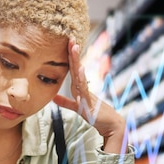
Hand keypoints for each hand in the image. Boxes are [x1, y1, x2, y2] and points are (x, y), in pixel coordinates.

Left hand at [53, 39, 127, 153]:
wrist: (110, 125)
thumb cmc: (96, 115)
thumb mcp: (77, 108)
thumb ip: (65, 102)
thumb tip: (53, 97)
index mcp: (79, 88)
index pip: (72, 70)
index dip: (69, 57)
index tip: (66, 44)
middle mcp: (83, 88)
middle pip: (76, 68)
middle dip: (73, 53)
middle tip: (70, 38)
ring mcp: (87, 93)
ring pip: (79, 74)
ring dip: (76, 60)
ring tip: (74, 47)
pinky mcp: (89, 102)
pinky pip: (84, 88)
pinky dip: (82, 78)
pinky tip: (80, 69)